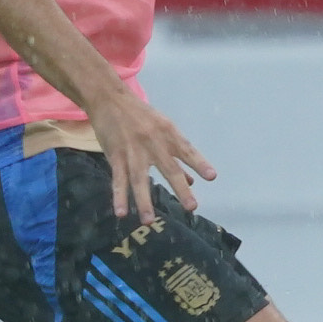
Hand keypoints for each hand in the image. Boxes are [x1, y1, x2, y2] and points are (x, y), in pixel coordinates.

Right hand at [89, 85, 216, 225]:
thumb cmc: (142, 116)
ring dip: (144, 201)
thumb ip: (178, 154)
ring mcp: (133, 152)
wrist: (110, 100)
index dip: (200, 163)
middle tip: (192, 207)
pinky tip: (121, 213)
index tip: (212, 177)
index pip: (188, 151)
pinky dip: (119, 197)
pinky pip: (118, 180)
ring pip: (139, 179)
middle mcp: (153, 143)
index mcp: (169, 134)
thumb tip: (191, 181)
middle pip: (169, 169)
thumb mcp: (164, 128)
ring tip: (149, 221)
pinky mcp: (116, 157)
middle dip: (181, 189)